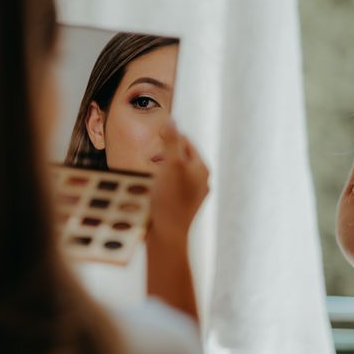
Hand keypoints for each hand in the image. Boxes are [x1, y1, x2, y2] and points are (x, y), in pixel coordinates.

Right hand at [149, 120, 208, 244]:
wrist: (167, 234)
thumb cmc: (169, 198)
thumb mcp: (170, 163)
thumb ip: (172, 140)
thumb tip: (171, 120)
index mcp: (202, 168)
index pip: (186, 142)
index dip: (170, 137)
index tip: (155, 138)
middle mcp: (201, 181)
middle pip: (181, 158)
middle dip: (165, 154)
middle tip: (151, 158)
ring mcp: (193, 195)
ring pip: (176, 173)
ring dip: (162, 170)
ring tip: (151, 173)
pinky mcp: (184, 207)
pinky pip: (173, 188)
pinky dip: (163, 184)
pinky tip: (153, 190)